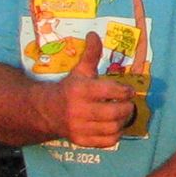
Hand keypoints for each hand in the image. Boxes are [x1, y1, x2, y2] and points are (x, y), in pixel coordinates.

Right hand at [48, 31, 133, 151]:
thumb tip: (94, 34)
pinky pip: (107, 142)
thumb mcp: (80, 70)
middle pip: (115, 113)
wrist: (47, 111)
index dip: (125, 91)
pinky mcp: (81, 140)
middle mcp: (79, 110)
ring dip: (123, 121)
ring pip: (113, 128)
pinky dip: (115, 135)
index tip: (128, 91)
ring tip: (122, 114)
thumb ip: (91, 54)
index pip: (111, 92)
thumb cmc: (70, 88)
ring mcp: (79, 127)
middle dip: (127, 108)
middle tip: (127, 104)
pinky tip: (114, 126)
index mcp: (81, 90)